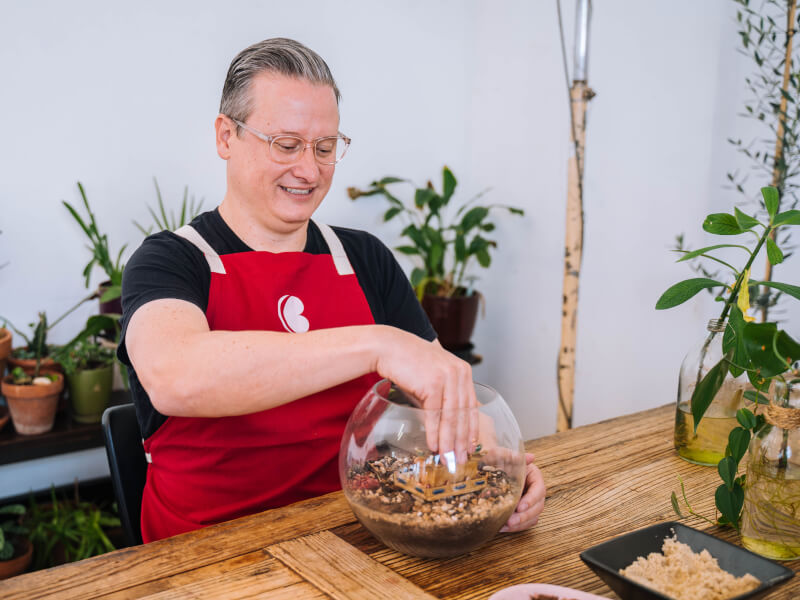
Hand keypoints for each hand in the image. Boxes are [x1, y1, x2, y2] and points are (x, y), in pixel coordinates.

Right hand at [373, 327, 477, 460]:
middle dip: (461, 440)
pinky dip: (435, 432)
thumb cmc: (409, 364)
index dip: (471, 428)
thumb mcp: (434, 378)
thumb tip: (449, 426)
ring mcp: (447, 377)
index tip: (470, 447)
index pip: (471, 405)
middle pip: (464, 413)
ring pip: (451, 416)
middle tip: (460, 460)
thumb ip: (445, 397)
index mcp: (463, 371)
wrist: (389, 348)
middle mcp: (459, 373)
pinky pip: (435, 414)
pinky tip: (434, 446)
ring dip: (449, 441)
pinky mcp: (433, 383)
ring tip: (448, 459)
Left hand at [500, 453, 544, 532]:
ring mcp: (530, 502)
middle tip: (510, 521)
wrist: (486, 468)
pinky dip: (515, 528)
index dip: (531, 499)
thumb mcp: (501, 454)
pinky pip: (524, 523)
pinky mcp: (522, 512)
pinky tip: (502, 527)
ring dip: (520, 524)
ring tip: (505, 526)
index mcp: (534, 476)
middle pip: (538, 506)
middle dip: (524, 516)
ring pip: (533, 517)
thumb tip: (531, 457)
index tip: (519, 507)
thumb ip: (513, 455)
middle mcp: (535, 490)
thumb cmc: (495, 460)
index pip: (539, 489)